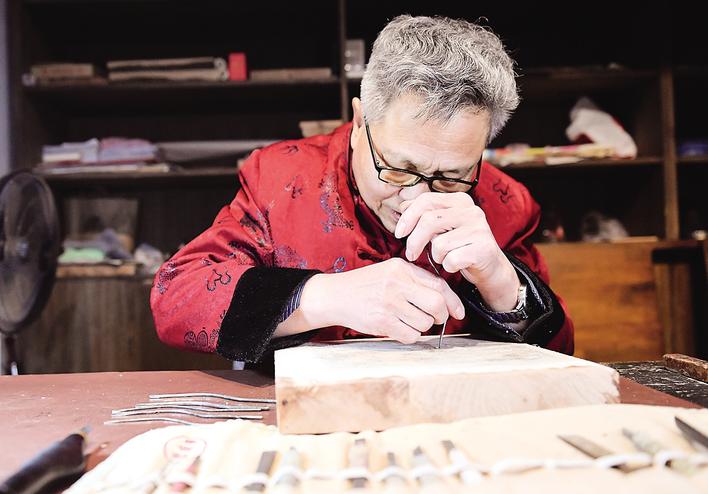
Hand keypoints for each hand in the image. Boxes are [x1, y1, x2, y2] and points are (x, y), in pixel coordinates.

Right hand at [300, 258, 464, 343]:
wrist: (335, 295)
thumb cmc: (365, 285)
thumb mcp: (389, 272)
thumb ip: (414, 280)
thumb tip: (445, 299)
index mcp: (401, 268)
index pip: (439, 284)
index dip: (453, 301)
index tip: (458, 312)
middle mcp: (397, 284)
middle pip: (437, 304)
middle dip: (441, 316)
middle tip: (434, 319)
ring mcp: (389, 304)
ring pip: (424, 323)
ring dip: (422, 327)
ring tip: (407, 321)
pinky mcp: (381, 322)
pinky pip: (410, 335)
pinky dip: (409, 335)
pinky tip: (399, 328)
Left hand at [394, 192, 518, 310]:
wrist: (490, 267)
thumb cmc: (460, 246)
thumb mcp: (442, 227)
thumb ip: (425, 215)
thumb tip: (402, 207)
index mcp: (460, 200)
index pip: (426, 200)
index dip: (408, 217)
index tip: (399, 233)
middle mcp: (472, 211)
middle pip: (429, 221)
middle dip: (414, 241)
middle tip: (410, 254)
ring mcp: (480, 229)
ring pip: (439, 244)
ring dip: (436, 256)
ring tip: (444, 257)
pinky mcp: (484, 248)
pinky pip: (451, 260)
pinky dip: (448, 266)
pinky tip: (456, 264)